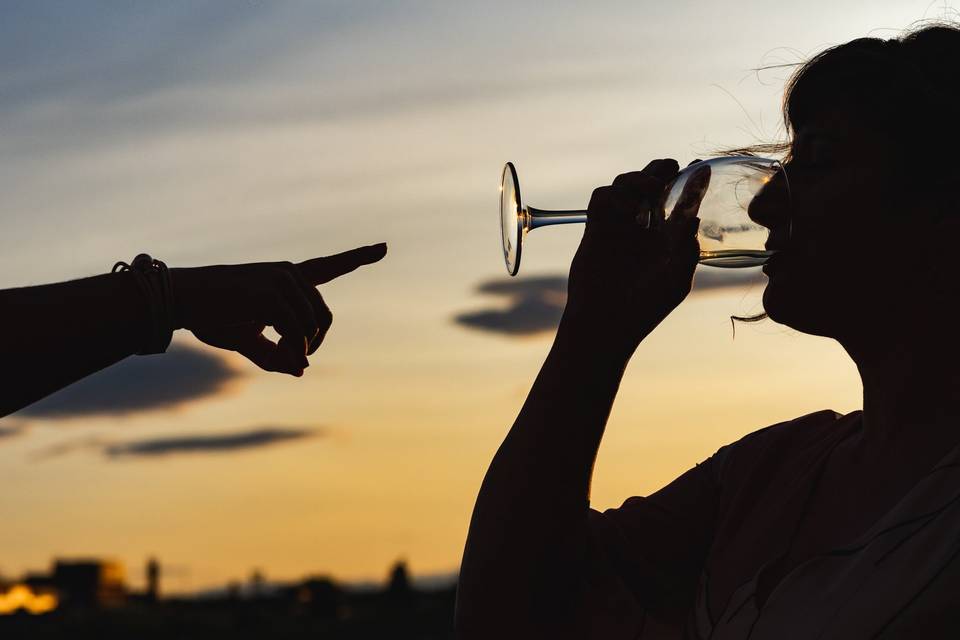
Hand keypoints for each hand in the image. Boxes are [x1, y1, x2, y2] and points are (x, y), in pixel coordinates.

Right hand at [171, 243, 386, 375]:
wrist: (181, 300)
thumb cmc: (212, 316)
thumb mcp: (245, 340)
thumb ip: (275, 353)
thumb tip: (303, 369)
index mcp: (286, 278)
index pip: (327, 266)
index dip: (357, 257)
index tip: (384, 247)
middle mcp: (289, 274)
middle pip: (323, 315)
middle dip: (315, 342)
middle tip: (296, 359)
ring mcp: (281, 281)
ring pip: (310, 327)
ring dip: (300, 349)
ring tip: (279, 358)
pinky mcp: (271, 294)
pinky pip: (296, 331)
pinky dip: (294, 351)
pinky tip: (283, 358)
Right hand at [560, 159, 708, 357]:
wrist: (605, 323)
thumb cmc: (645, 307)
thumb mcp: (676, 280)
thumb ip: (686, 248)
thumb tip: (693, 216)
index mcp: (667, 238)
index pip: (679, 201)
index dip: (690, 182)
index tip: (701, 167)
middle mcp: (644, 228)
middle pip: (651, 183)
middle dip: (661, 169)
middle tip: (671, 168)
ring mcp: (619, 226)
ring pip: (627, 184)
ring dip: (639, 177)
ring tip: (651, 187)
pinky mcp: (595, 228)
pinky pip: (602, 198)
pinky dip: (615, 195)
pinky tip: (629, 211)